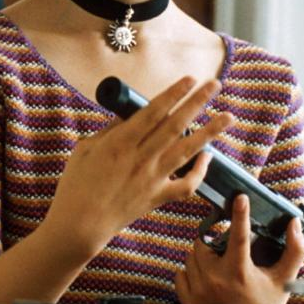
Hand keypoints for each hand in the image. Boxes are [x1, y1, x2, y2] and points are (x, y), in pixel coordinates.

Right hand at [43, 76, 233, 261]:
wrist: (80, 224)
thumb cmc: (76, 183)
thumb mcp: (86, 147)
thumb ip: (109, 130)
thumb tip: (128, 114)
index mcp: (120, 142)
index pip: (153, 111)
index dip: (173, 94)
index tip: (189, 79)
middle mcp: (141, 158)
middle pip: (175, 126)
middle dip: (197, 103)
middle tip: (214, 85)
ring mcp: (152, 179)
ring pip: (187, 152)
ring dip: (209, 133)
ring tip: (227, 118)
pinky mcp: (157, 198)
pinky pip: (185, 185)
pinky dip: (200, 172)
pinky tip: (209, 156)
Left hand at [176, 193, 303, 303]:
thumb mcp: (282, 282)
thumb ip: (293, 253)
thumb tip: (294, 225)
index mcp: (239, 272)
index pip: (239, 235)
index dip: (240, 214)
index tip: (240, 197)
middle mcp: (215, 278)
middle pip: (204, 242)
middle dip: (212, 242)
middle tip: (224, 251)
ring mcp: (198, 288)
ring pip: (191, 256)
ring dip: (202, 257)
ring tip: (218, 268)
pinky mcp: (187, 299)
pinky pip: (180, 273)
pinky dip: (190, 273)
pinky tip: (204, 279)